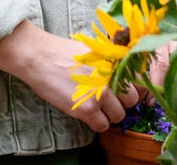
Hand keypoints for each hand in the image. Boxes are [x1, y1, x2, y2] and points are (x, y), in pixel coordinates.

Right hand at [0, 20, 139, 132]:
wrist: (39, 56)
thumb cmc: (62, 52)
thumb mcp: (93, 51)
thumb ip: (111, 63)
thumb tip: (124, 76)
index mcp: (114, 61)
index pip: (138, 81)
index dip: (130, 88)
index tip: (122, 91)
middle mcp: (112, 77)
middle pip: (131, 100)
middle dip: (120, 102)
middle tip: (106, 99)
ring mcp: (101, 94)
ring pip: (118, 116)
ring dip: (108, 114)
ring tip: (94, 106)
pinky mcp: (87, 109)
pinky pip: (102, 126)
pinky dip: (96, 123)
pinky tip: (85, 112)